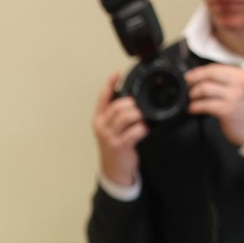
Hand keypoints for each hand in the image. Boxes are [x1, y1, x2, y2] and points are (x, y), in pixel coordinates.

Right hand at [93, 72, 147, 187]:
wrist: (114, 169)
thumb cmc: (116, 145)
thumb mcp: (111, 128)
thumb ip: (116, 113)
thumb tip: (130, 97)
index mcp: (98, 119)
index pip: (103, 98)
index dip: (110, 84)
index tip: (116, 73)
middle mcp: (102, 127)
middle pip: (118, 106)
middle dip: (132, 104)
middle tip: (140, 108)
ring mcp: (110, 137)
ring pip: (126, 116)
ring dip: (138, 116)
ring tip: (143, 120)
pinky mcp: (120, 145)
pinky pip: (134, 131)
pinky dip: (142, 129)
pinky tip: (144, 130)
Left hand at [185, 64, 243, 145]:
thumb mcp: (240, 89)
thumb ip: (225, 81)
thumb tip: (201, 77)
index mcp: (242, 75)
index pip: (216, 68)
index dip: (199, 71)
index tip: (190, 75)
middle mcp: (239, 83)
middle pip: (210, 74)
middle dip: (194, 79)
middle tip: (187, 85)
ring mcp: (234, 96)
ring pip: (205, 88)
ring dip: (194, 94)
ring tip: (191, 98)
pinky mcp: (227, 110)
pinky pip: (205, 105)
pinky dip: (195, 106)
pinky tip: (192, 109)